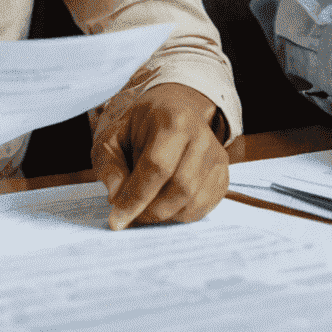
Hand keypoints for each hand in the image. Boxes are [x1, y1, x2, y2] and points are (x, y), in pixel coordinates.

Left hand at [92, 83, 228, 229]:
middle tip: (130, 216)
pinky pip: (202, 208)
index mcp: (174, 120)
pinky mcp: (222, 176)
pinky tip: (164, 205)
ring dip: (164, 215)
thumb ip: (109, 165)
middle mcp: (201, 137)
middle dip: (150, 211)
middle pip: (180, 188)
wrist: (173, 111)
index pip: (157, 166)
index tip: (116, 220)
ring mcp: (216, 157)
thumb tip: (117, 196)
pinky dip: (179, 216)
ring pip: (192, 202)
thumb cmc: (140, 126)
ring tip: (145, 208)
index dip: (136, 197)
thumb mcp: (112, 137)